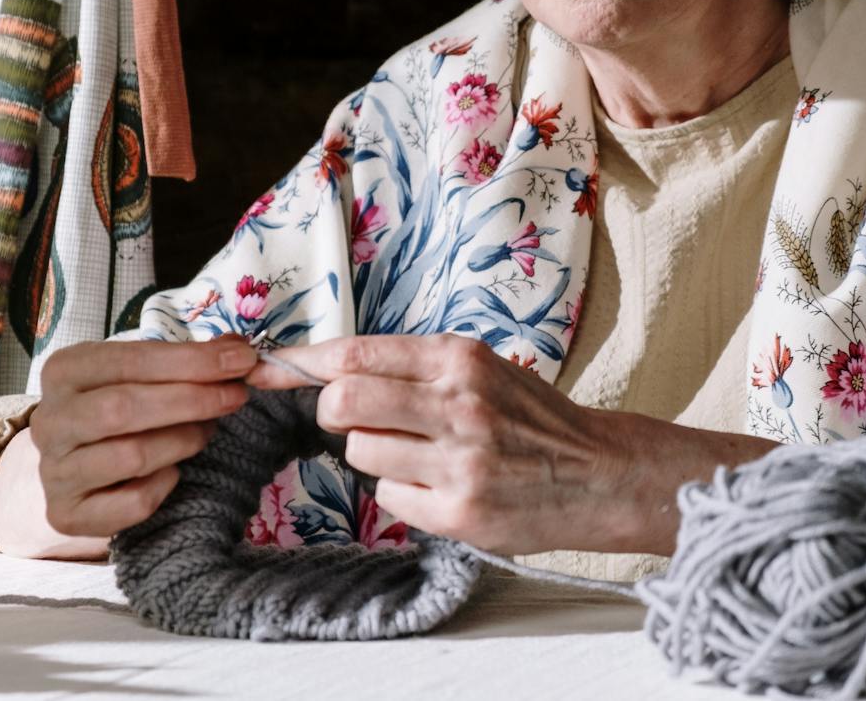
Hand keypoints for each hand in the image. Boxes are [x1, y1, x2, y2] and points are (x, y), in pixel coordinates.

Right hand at [2, 336, 257, 549]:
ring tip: (205, 432)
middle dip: (191, 400)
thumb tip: (238, 349)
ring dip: (182, 441)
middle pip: (123, 408)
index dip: (190, 360)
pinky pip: (131, 503)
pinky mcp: (68, 514)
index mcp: (64, 372)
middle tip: (235, 396)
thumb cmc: (118, 406)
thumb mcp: (143, 373)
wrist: (76, 464)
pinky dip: (163, 486)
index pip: (130, 360)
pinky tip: (172, 472)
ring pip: (131, 457)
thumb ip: (188, 360)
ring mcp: (55, 471)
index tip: (241, 359)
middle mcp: (50, 421)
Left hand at [247, 334, 635, 553]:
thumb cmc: (531, 417)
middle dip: (332, 411)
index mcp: (459, 359)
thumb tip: (330, 368)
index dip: (302, 363)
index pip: (357, 353)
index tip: (267, 369)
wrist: (598, 473)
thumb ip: (414, 367)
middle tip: (349, 419)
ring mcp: (459, 462)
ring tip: (418, 455)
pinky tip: (439, 487)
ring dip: (374, 455)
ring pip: (360, 452)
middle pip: (344, 401)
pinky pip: (389, 498)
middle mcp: (458, 405)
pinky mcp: (459, 513)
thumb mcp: (480, 369)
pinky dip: (402, 493)